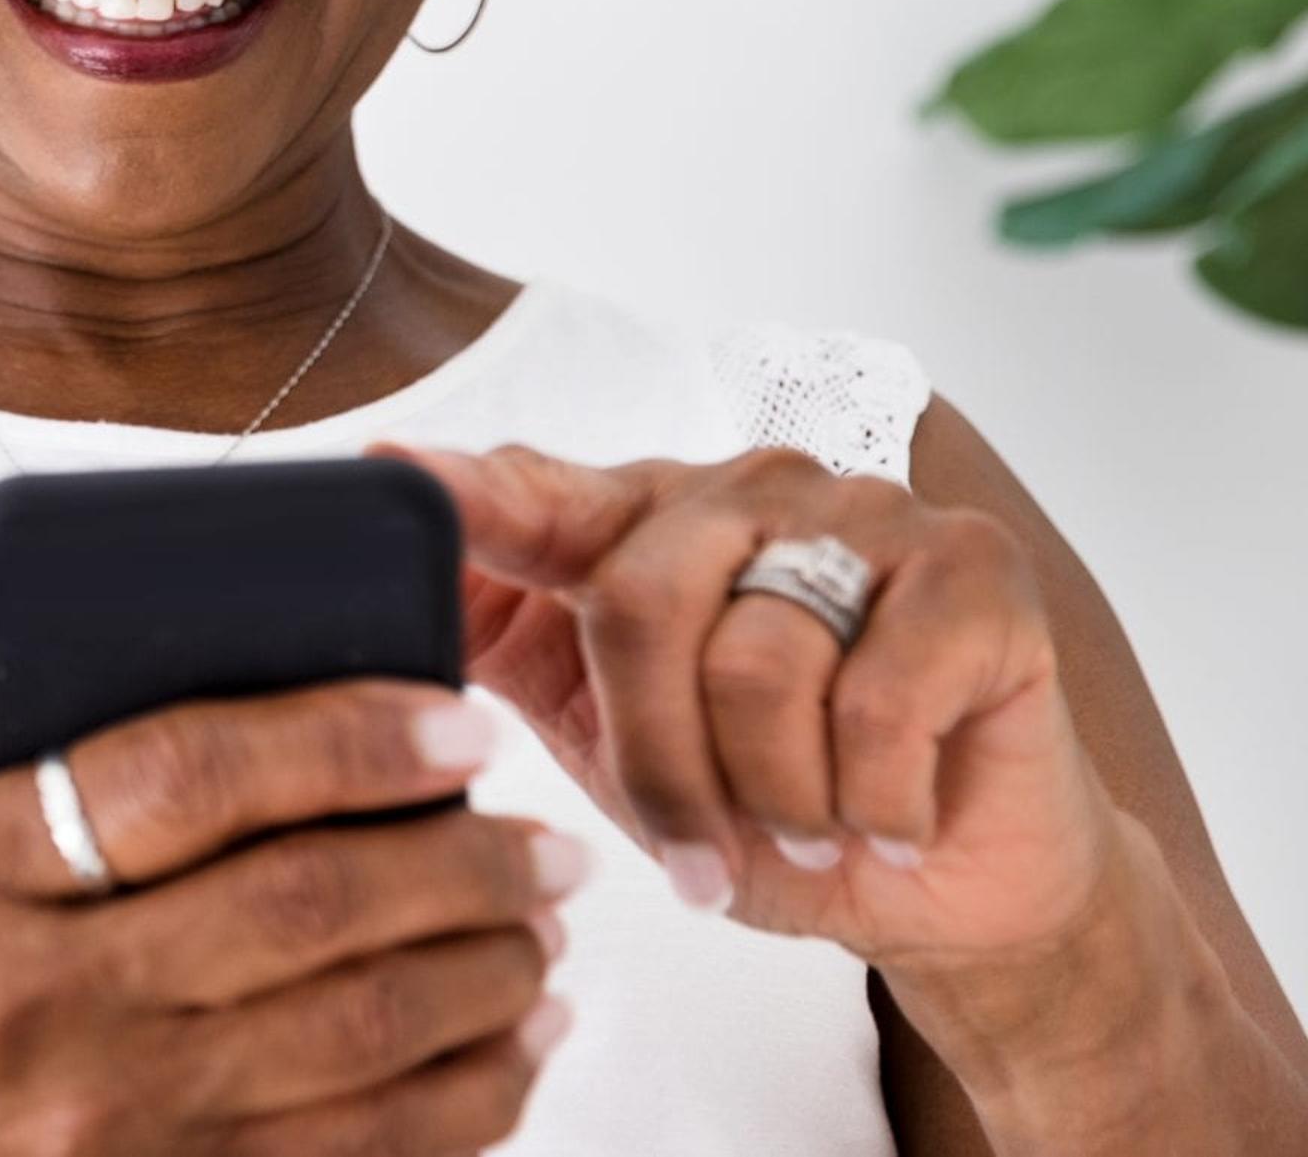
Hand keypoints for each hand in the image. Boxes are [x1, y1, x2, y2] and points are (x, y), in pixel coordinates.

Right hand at [0, 542, 580, 1156]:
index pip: (180, 777)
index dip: (339, 735)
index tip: (447, 717)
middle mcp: (33, 1003)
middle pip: (302, 904)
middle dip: (456, 859)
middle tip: (537, 835)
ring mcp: (110, 1127)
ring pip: (356, 1033)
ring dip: (482, 974)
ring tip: (541, 925)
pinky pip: (361, 1154)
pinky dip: (465, 1101)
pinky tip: (513, 1049)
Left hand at [364, 440, 1118, 966]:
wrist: (952, 888)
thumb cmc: (768, 807)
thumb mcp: (610, 739)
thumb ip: (515, 648)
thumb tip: (393, 597)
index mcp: (649, 521)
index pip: (539, 493)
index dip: (467, 491)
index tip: (385, 472)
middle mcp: (751, 489)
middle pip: (638, 602)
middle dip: (660, 762)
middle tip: (706, 849)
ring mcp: (868, 513)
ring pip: (755, 664)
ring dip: (777, 796)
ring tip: (812, 826)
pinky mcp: (976, 570)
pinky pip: (877, 700)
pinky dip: (875, 797)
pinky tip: (893, 816)